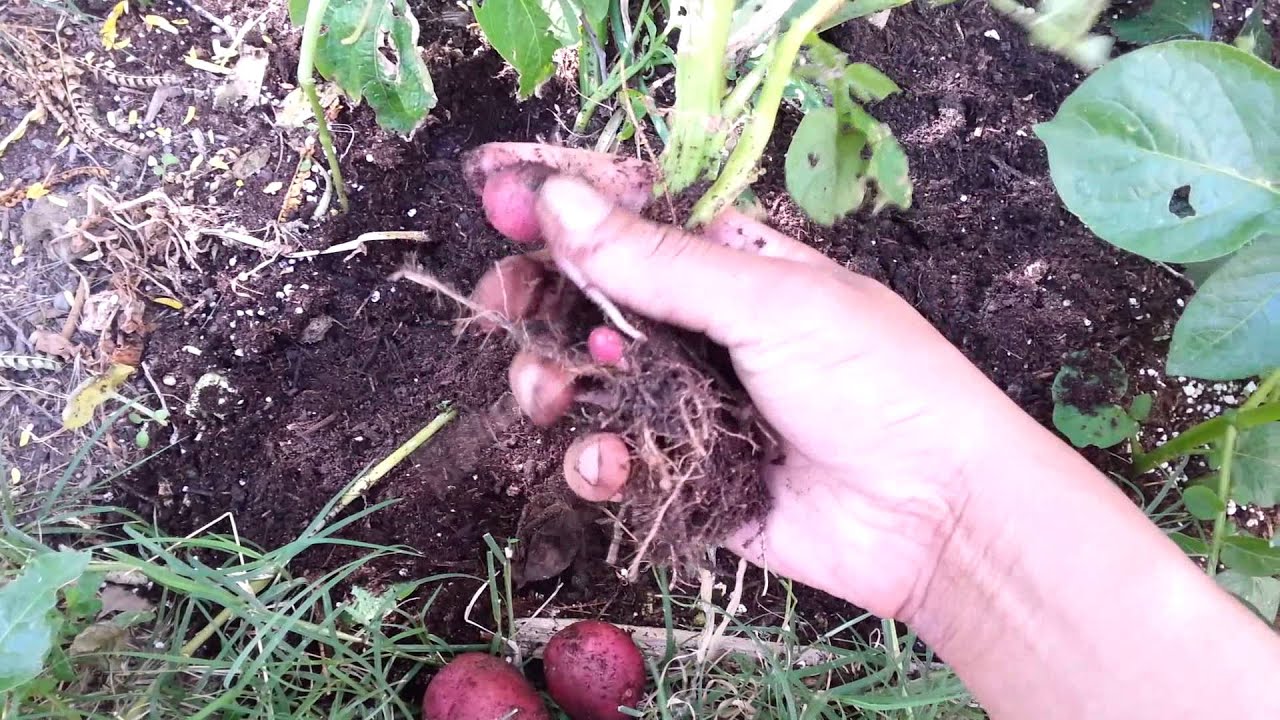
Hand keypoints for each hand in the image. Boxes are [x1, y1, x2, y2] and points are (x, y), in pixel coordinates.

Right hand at [462, 143, 1042, 618]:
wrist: (932, 516)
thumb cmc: (876, 383)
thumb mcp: (770, 304)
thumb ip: (659, 262)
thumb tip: (559, 198)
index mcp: (729, 261)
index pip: (629, 215)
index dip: (563, 202)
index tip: (498, 198)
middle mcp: (699, 325)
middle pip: (587, 296)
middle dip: (536, 297)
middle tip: (502, 305)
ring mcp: (686, 401)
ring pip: (584, 379)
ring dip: (548, 379)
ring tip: (548, 393)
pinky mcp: (681, 473)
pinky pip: (611, 458)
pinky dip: (594, 460)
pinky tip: (609, 463)